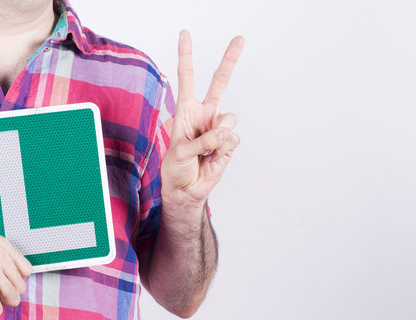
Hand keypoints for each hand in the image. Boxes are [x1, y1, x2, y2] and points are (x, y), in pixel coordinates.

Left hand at [161, 30, 244, 208]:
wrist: (186, 190)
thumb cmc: (176, 168)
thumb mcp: (180, 152)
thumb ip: (203, 140)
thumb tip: (226, 131)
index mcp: (186, 110)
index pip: (186, 78)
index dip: (186, 56)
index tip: (185, 33)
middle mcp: (205, 114)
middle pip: (219, 82)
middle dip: (230, 60)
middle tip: (239, 38)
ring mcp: (219, 127)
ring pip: (229, 118)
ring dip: (218, 136)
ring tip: (204, 151)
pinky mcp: (229, 143)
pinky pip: (233, 138)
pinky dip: (223, 150)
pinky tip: (212, 158)